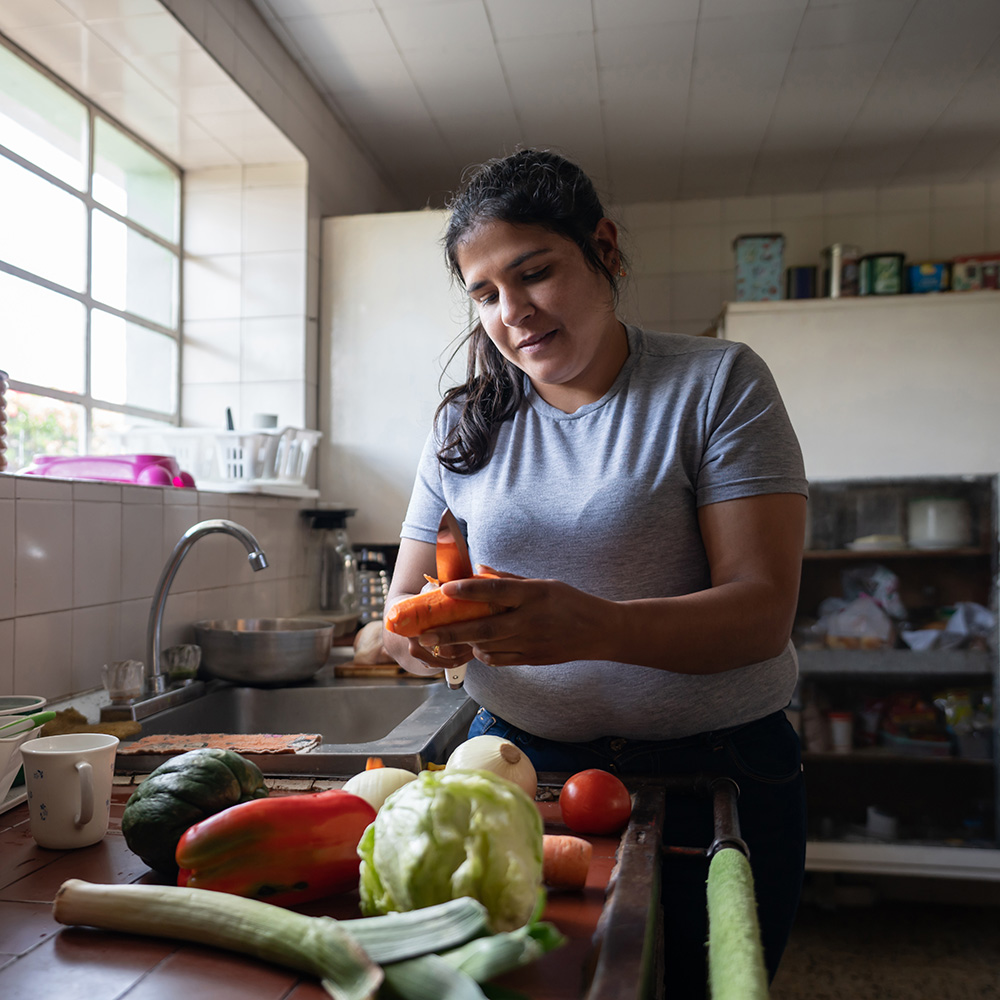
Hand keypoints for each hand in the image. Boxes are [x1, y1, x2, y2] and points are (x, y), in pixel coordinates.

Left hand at [416, 565, 611, 666]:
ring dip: (465, 643)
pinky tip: (477, 646)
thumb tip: (478, 568)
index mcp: (533, 595)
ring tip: (445, 639)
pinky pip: (498, 659)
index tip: (445, 589)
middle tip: (426, 634)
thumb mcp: (543, 583)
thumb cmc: (569, 602)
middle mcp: (529, 620)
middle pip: (483, 628)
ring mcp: (530, 643)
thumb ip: (509, 579)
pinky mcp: (532, 660)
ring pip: (487, 647)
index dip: (468, 590)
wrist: (599, 631)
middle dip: (451, 632)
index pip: (495, 591)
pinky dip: (483, 653)